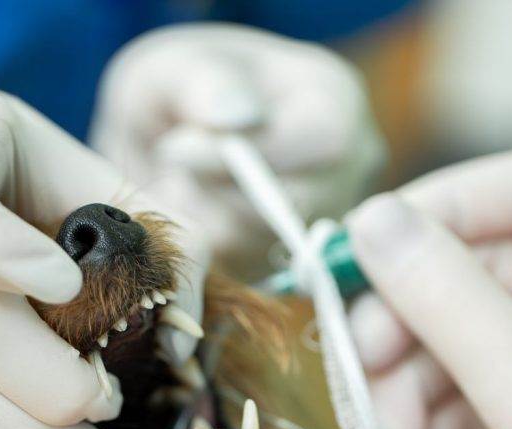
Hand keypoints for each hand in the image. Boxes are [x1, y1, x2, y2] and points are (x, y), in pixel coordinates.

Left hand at [91, 23, 383, 277]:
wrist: (163, 144)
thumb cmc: (174, 95)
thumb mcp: (172, 70)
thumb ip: (202, 83)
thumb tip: (239, 118)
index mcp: (335, 101)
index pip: (325, 142)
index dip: (250, 155)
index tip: (175, 147)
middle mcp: (349, 170)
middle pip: (298, 208)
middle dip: (216, 194)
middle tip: (167, 166)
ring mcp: (322, 225)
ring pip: (260, 247)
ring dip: (201, 220)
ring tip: (178, 181)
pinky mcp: (285, 272)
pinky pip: (237, 275)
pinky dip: (199, 248)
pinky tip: (189, 213)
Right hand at [346, 148, 511, 428]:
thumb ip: (449, 298)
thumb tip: (373, 219)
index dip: (448, 202)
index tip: (371, 250)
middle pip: (469, 268)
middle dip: (403, 318)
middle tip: (360, 366)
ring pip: (452, 337)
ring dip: (402, 381)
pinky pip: (458, 394)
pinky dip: (424, 419)